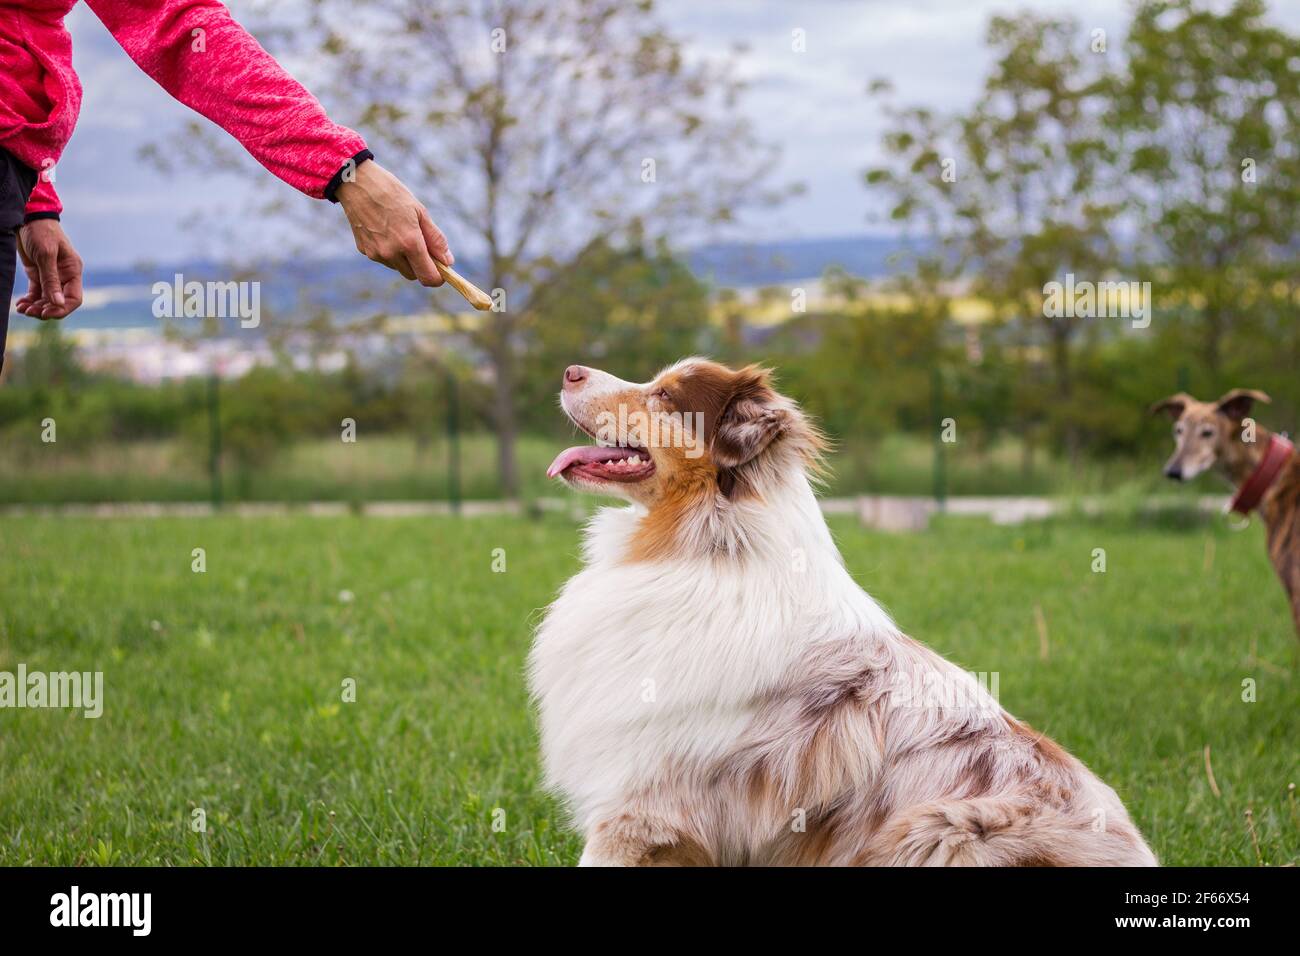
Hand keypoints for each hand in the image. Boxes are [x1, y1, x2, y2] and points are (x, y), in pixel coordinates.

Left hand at [16, 219, 83, 318]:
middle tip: (30, 312)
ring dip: (36, 307)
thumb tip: (58, 303)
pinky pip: (36, 293)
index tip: (46, 313)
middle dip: (46, 310)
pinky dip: (30, 300)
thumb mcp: (46, 255)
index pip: (74, 298)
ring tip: (23, 309)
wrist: (27, 218)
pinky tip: (21, 304)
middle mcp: (64, 276)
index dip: (62, 308)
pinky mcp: (38, 274)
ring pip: (47, 300)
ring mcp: (51, 276)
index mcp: (73, 271)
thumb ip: (51, 280)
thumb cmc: (41, 232)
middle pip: (60, 301)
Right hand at [337, 161, 452, 285]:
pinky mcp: (364, 251)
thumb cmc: (392, 193)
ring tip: (400, 231)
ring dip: (405, 258)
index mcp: (409, 243)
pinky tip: (385, 230)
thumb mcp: (420, 212)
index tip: (441, 268)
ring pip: (399, 267)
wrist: (357, 183)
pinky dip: (390, 251)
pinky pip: (384, 259)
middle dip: (421, 265)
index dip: (438, 277)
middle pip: (414, 275)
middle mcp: (391, 253)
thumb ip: (436, 239)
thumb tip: (448, 261)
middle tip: (422, 244)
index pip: (428, 277)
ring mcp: (376, 254)